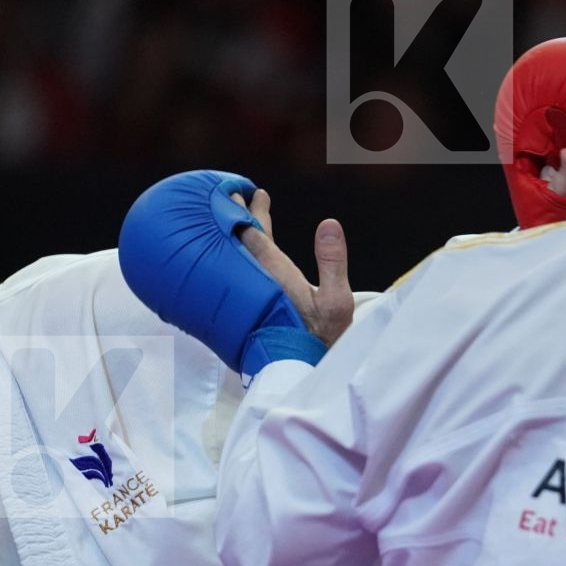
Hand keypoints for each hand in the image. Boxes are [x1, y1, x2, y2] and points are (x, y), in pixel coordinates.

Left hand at [230, 189, 354, 345]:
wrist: (298, 373)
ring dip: (235, 237)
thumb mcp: (336, 300)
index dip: (250, 212)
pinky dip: (233, 260)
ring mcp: (248, 297)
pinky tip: (233, 260)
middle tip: (229, 196)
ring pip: (237, 259)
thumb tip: (328, 223)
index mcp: (276, 275)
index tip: (247, 193)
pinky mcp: (243, 311)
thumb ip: (332, 261)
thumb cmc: (320, 338)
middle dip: (237, 218)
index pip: (255, 235)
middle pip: (241, 243)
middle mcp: (257, 282)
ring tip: (232, 222)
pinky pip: (235, 276)